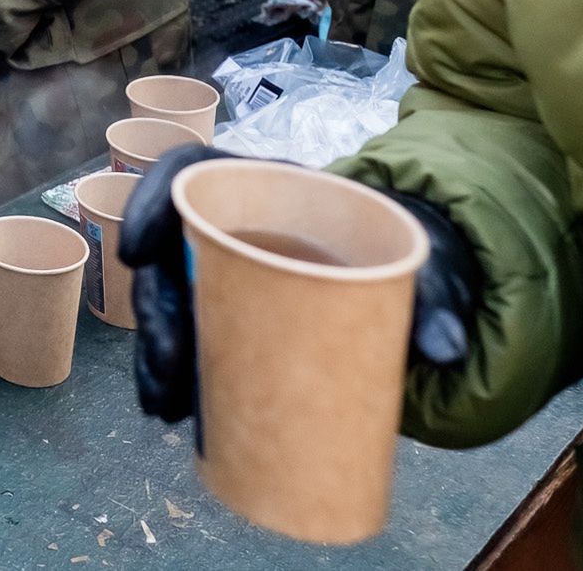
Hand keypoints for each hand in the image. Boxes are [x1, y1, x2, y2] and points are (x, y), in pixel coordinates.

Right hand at [118, 147, 479, 423]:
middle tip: (171, 363)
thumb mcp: (420, 263)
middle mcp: (231, 227)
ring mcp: (222, 275)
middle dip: (154, 313)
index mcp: (265, 185)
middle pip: (168, 253)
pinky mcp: (226, 321)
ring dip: (153, 355)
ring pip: (166, 305)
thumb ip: (434, 300)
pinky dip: (171, 378)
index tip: (136, 252)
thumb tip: (446, 353)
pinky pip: (183, 343)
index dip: (148, 202)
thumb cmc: (402, 253)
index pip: (187, 171)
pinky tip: (170, 411)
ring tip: (165, 405)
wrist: (408, 283)